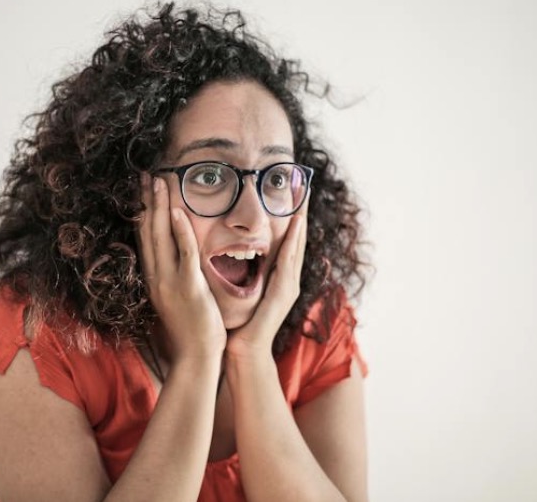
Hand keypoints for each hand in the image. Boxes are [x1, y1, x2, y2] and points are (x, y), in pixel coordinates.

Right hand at [138, 174, 226, 362]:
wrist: (196, 356)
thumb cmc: (191, 327)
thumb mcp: (176, 295)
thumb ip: (174, 273)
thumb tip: (176, 253)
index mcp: (154, 277)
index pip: (145, 238)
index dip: (143, 211)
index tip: (142, 189)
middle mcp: (156, 276)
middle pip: (148, 232)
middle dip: (147, 201)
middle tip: (146, 175)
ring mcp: (170, 282)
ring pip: (162, 238)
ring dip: (160, 208)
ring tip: (159, 182)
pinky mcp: (189, 288)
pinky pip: (185, 255)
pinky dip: (181, 233)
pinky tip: (179, 212)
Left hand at [226, 198, 308, 360]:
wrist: (243, 348)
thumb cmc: (239, 320)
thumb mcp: (240, 287)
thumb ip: (242, 269)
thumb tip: (233, 249)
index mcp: (277, 275)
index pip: (286, 240)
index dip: (290, 218)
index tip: (291, 194)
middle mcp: (288, 278)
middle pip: (297, 239)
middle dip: (301, 214)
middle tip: (303, 187)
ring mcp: (290, 285)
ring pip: (297, 246)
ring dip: (301, 223)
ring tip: (303, 200)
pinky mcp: (285, 292)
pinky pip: (290, 261)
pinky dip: (293, 242)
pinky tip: (296, 226)